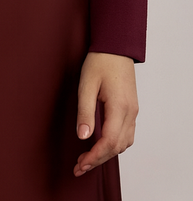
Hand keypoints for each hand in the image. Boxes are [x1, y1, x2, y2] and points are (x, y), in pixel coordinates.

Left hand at [74, 51, 138, 176]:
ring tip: (87, 158)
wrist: (116, 46)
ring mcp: (133, 111)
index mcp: (119, 107)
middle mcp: (130, 113)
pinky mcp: (131, 108)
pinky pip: (127, 134)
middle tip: (79, 166)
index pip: (109, 142)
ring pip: (124, 143)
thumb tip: (83, 136)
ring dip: (106, 154)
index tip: (80, 164)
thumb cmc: (99, 62)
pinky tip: (102, 144)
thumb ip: (85, 111)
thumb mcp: (86, 84)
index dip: (94, 156)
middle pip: (117, 147)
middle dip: (98, 159)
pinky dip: (114, 144)